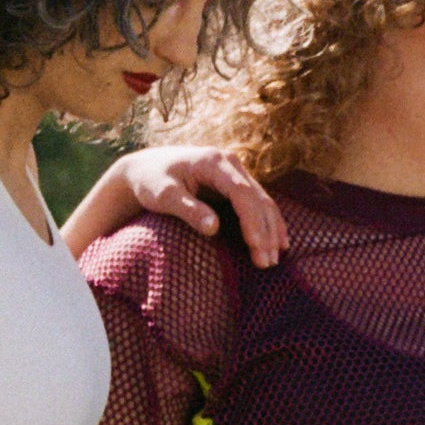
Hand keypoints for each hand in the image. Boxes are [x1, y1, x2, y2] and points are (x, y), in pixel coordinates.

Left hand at [101, 147, 288, 267]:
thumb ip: (188, 210)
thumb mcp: (163, 196)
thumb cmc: (150, 181)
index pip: (242, 192)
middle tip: (267, 263)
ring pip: (264, 202)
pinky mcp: (237, 183)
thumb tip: (214, 228)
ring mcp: (236, 172)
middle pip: (258, 199)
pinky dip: (270, 224)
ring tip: (274, 259)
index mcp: (214, 162)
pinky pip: (260, 204)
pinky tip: (279, 243)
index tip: (255, 246)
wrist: (146, 168)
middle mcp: (231, 163)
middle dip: (265, 232)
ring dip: (272, 231)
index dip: (252, 220)